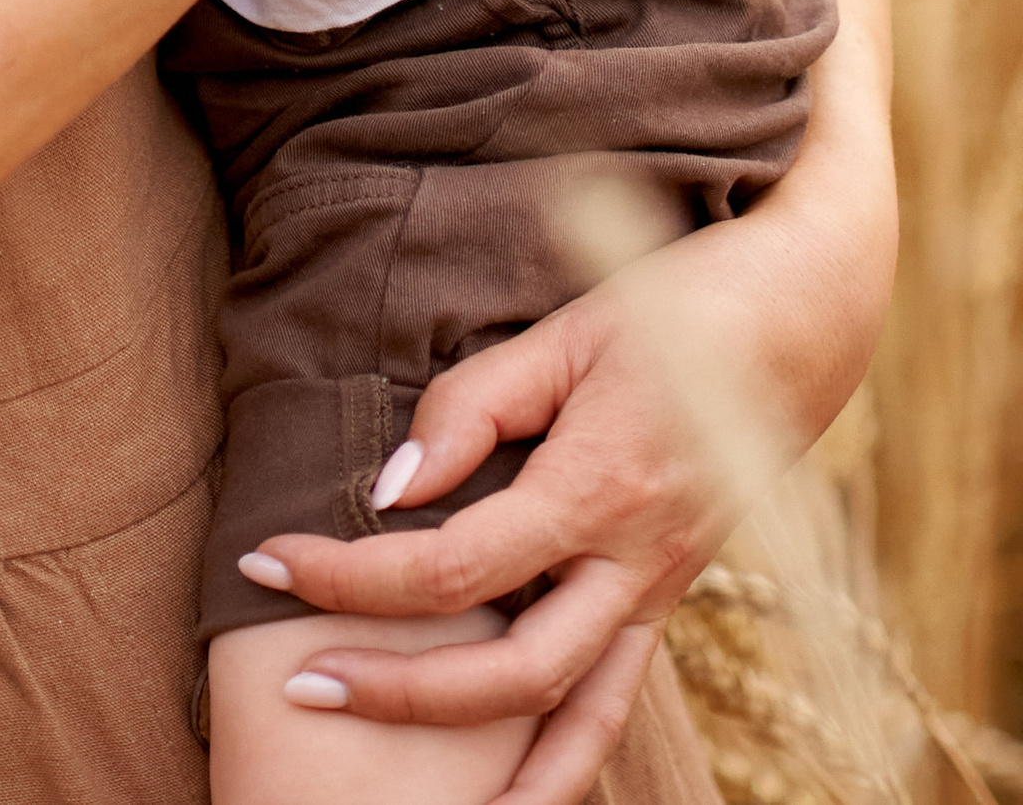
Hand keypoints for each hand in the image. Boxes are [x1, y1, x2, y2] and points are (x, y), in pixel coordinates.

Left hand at [242, 165, 881, 804]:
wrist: (799, 326)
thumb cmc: (672, 310)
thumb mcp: (564, 335)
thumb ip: (472, 409)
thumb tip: (391, 489)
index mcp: (596, 491)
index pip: (448, 566)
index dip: (348, 574)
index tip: (268, 559)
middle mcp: (633, 565)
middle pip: (506, 675)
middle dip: (398, 692)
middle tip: (302, 682)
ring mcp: (659, 593)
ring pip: (577, 722)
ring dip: (497, 776)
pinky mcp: (667, 597)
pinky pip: (614, 699)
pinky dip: (565, 757)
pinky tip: (516, 787)